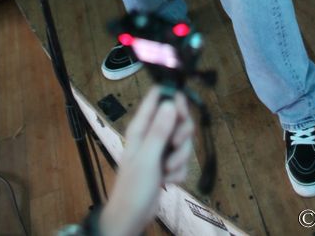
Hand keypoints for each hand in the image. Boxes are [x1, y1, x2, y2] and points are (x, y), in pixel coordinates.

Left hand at [98, 86, 193, 235]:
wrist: (131, 218)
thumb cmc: (133, 187)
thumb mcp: (147, 158)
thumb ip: (159, 130)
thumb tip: (171, 102)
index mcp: (142, 126)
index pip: (158, 96)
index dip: (174, 98)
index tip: (182, 112)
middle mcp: (152, 133)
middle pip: (178, 117)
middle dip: (182, 133)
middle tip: (176, 144)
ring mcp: (161, 149)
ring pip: (183, 140)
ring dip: (180, 157)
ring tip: (168, 170)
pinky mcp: (168, 164)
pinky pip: (183, 159)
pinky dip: (179, 171)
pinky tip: (167, 180)